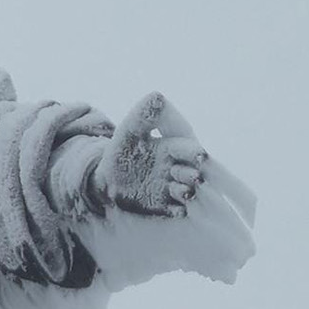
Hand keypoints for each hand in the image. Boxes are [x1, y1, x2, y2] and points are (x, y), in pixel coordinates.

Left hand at [95, 92, 205, 217]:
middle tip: (195, 177)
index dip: (193, 152)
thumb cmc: (122, 151)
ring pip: (187, 190)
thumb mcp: (128, 131)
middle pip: (193, 171)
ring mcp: (172, 188)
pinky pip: (175, 210)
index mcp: (171, 147)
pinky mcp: (165, 206)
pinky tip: (178, 211)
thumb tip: (158, 97)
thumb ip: (142, 115)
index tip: (200, 155)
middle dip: (195, 174)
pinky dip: (178, 210)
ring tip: (186, 192)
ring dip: (188, 191)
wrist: (108, 180)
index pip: (187, 148)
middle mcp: (176, 168)